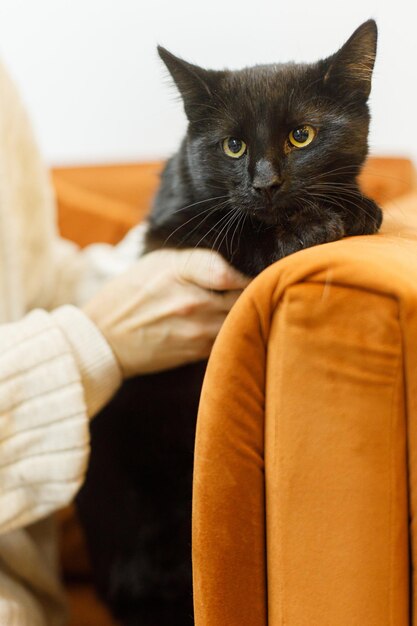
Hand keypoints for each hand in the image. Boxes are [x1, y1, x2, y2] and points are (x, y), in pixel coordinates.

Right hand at [83, 248, 249, 375]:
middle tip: (256, 286)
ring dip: (246, 311)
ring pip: (240, 319)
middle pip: (244, 296)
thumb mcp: (158, 262)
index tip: (253, 269)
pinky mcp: (198, 353)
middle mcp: (192, 303)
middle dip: (253, 290)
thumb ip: (198, 260)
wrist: (103, 339)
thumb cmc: (130, 294)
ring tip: (243, 303)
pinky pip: (229, 337)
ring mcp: (197, 331)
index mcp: (180, 273)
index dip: (247, 272)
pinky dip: (233, 329)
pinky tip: (227, 322)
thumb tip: (236, 264)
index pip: (231, 273)